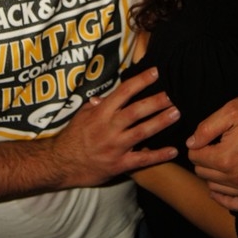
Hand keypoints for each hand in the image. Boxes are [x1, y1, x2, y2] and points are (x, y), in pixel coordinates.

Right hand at [51, 68, 179, 187]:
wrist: (61, 164)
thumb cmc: (72, 137)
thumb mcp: (81, 116)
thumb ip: (95, 105)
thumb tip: (105, 96)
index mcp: (101, 113)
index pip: (123, 92)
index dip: (140, 81)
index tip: (155, 72)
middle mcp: (109, 128)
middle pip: (136, 111)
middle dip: (155, 102)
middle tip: (172, 94)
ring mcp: (115, 147)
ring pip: (141, 132)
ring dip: (160, 122)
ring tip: (176, 114)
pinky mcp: (119, 164)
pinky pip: (142, 160)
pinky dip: (158, 155)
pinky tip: (173, 151)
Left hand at [186, 93, 237, 210]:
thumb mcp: (231, 110)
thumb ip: (206, 128)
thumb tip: (190, 143)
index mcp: (226, 158)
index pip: (194, 157)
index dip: (197, 145)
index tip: (206, 138)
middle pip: (203, 173)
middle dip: (204, 159)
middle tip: (215, 146)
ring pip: (216, 188)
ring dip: (214, 175)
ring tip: (223, 159)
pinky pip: (236, 205)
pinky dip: (226, 197)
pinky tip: (223, 186)